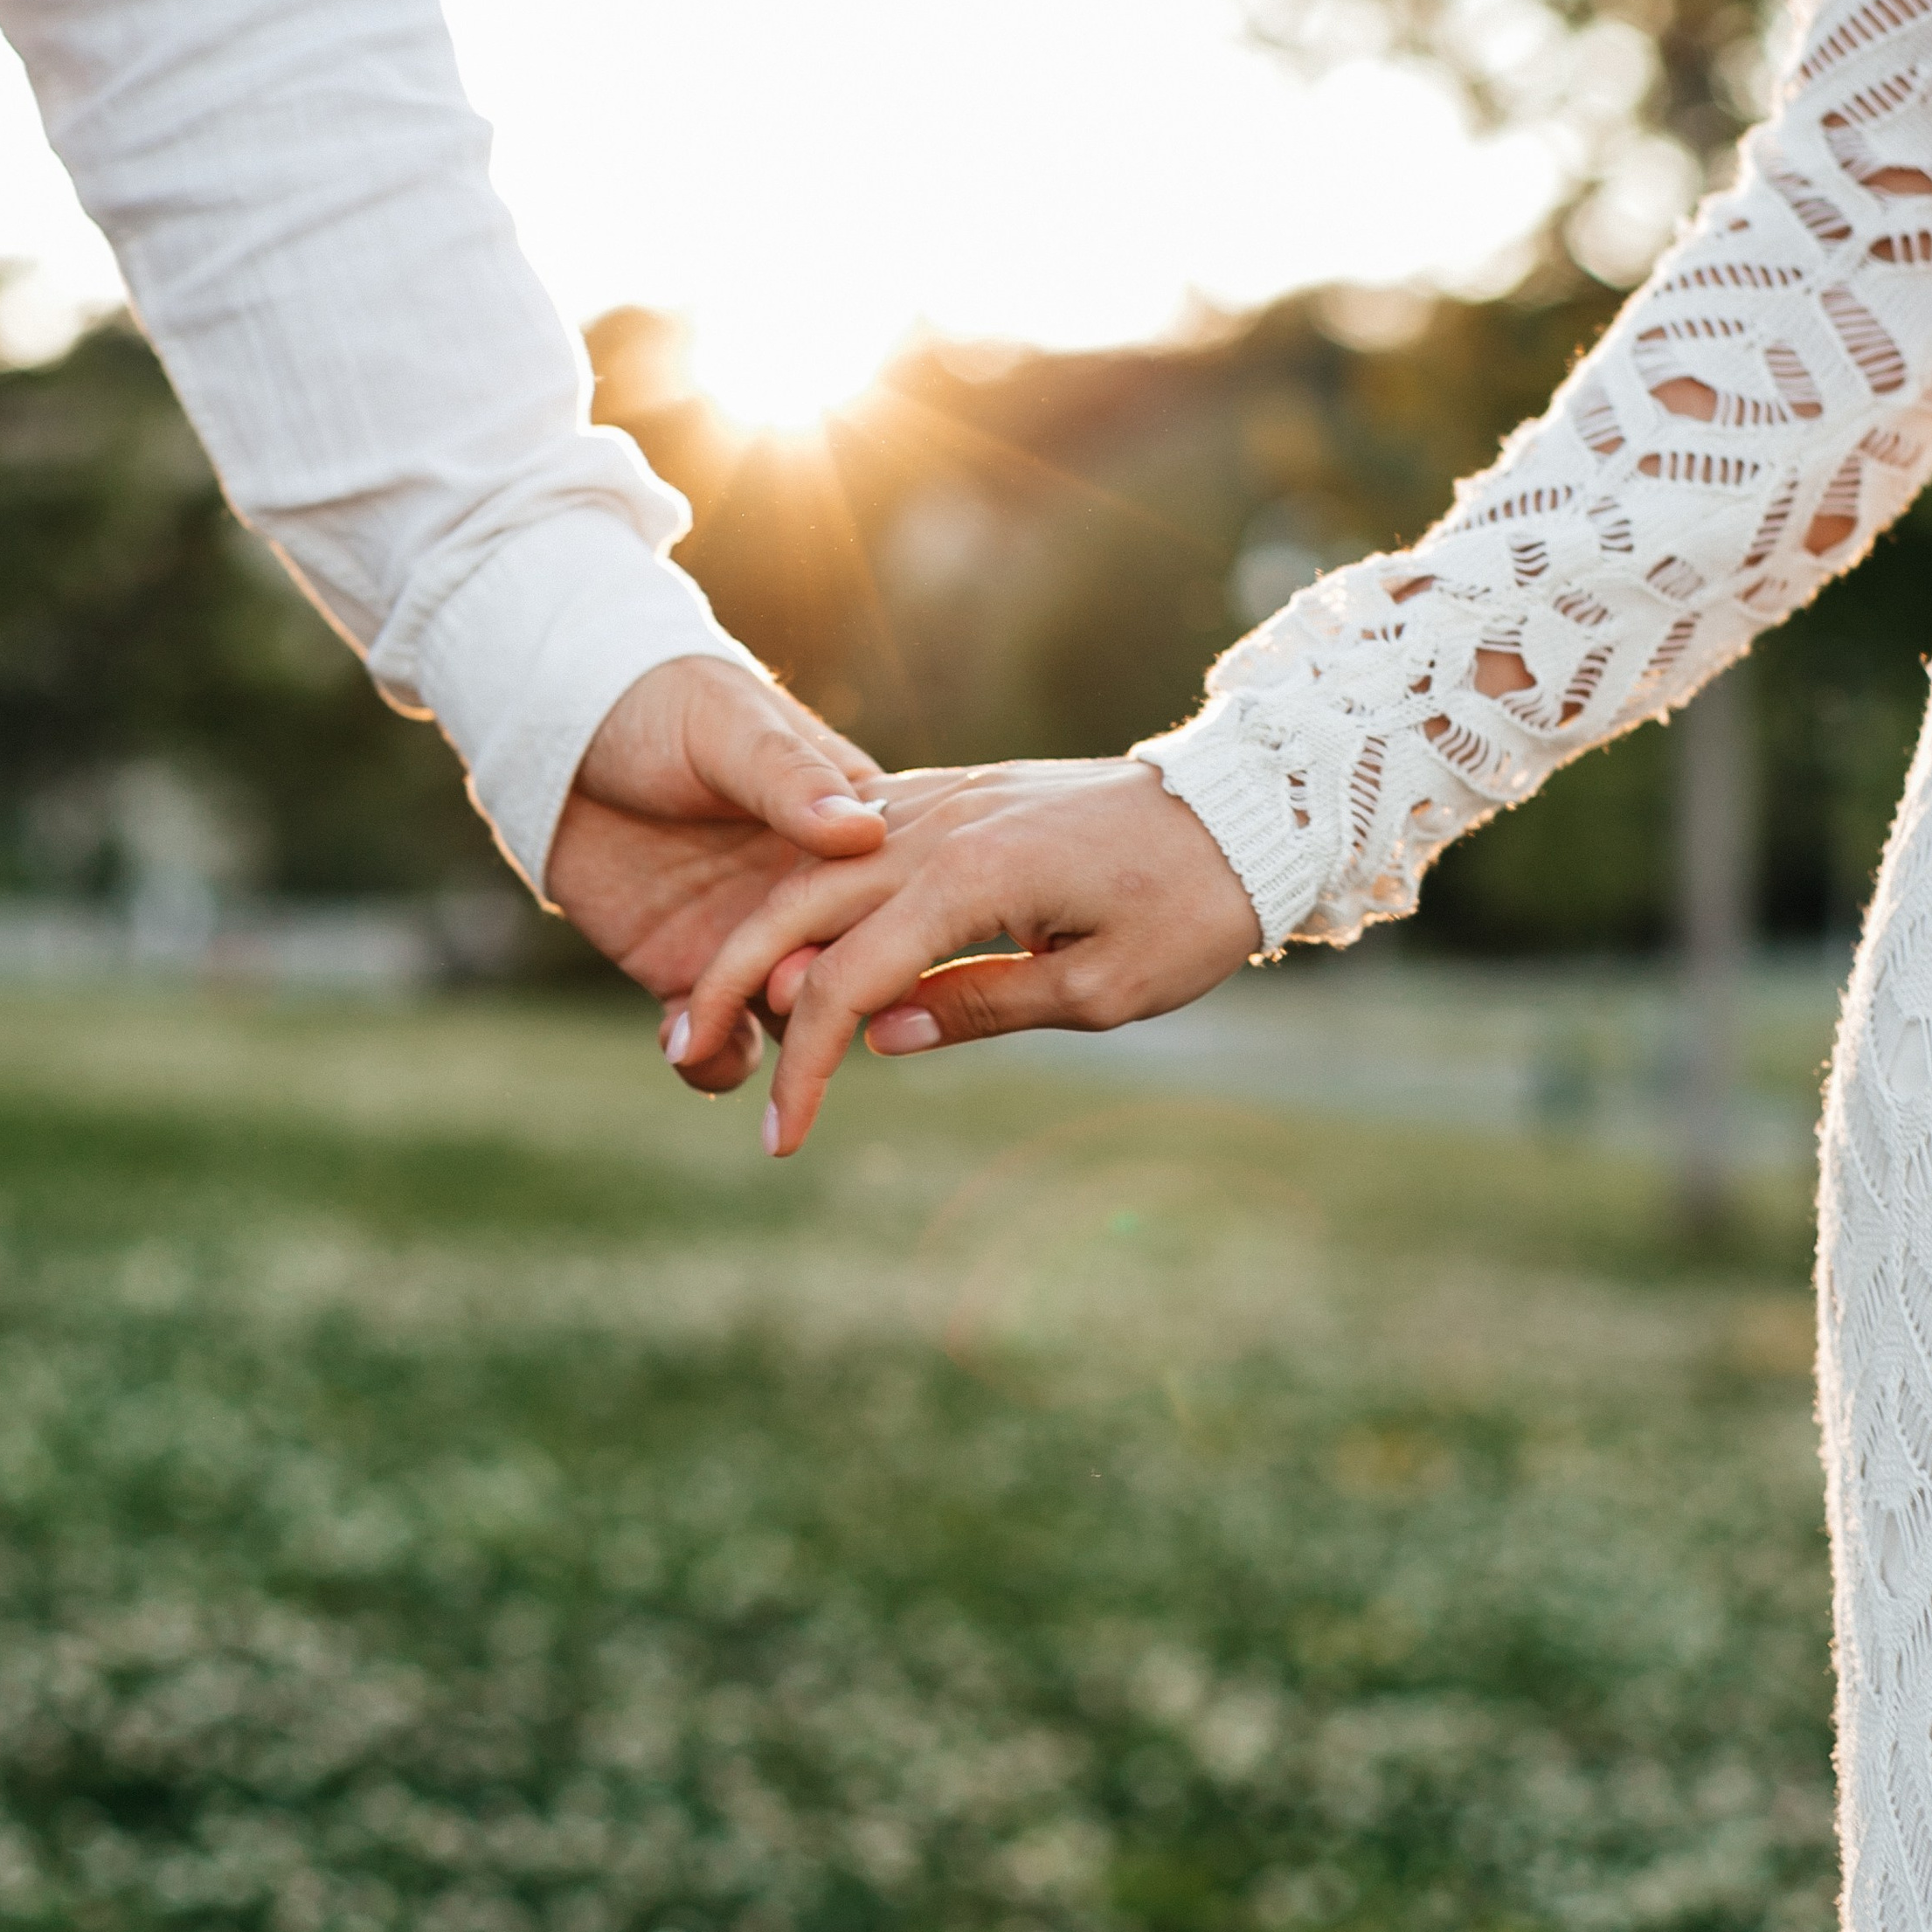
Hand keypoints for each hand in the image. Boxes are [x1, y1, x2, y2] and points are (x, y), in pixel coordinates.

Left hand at [546, 656, 884, 1092]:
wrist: (558, 731)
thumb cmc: (659, 704)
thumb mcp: (729, 728)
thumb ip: (788, 780)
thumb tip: (860, 833)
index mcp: (845, 828)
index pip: (895, 896)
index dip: (884, 935)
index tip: (857, 948)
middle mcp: (811, 897)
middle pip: (853, 975)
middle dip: (828, 1006)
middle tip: (779, 994)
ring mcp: (751, 940)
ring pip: (792, 1024)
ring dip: (779, 1051)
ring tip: (730, 1034)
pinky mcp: (688, 972)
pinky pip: (721, 1043)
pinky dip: (714, 1063)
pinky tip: (684, 1044)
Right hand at [670, 754, 1262, 1153]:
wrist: (1247, 810)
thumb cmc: (1188, 912)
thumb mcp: (1101, 993)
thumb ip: (981, 1008)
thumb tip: (880, 1039)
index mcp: (971, 882)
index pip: (845, 983)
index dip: (804, 1068)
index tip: (782, 1139)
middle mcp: (941, 828)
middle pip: (797, 909)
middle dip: (732, 984)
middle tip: (684, 1052)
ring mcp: (947, 799)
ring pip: (817, 866)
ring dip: (761, 932)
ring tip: (719, 999)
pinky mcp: (962, 792)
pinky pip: (860, 835)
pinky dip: (813, 884)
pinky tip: (790, 928)